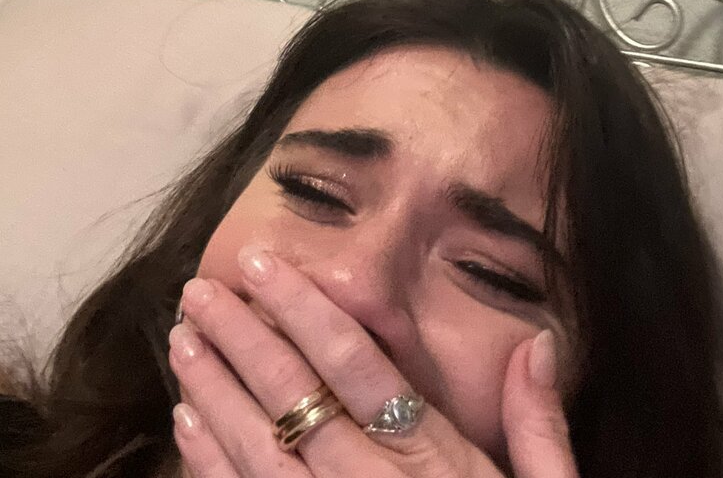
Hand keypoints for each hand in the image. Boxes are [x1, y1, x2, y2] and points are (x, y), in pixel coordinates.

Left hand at [168, 245, 578, 477]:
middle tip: (198, 292)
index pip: (358, 366)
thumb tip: (537, 341)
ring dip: (215, 393)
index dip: (304, 309)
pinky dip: (211, 465)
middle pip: (296, 401)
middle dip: (242, 339)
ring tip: (182, 342)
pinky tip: (186, 424)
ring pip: (260, 453)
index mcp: (435, 462)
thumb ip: (539, 425)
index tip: (261, 264)